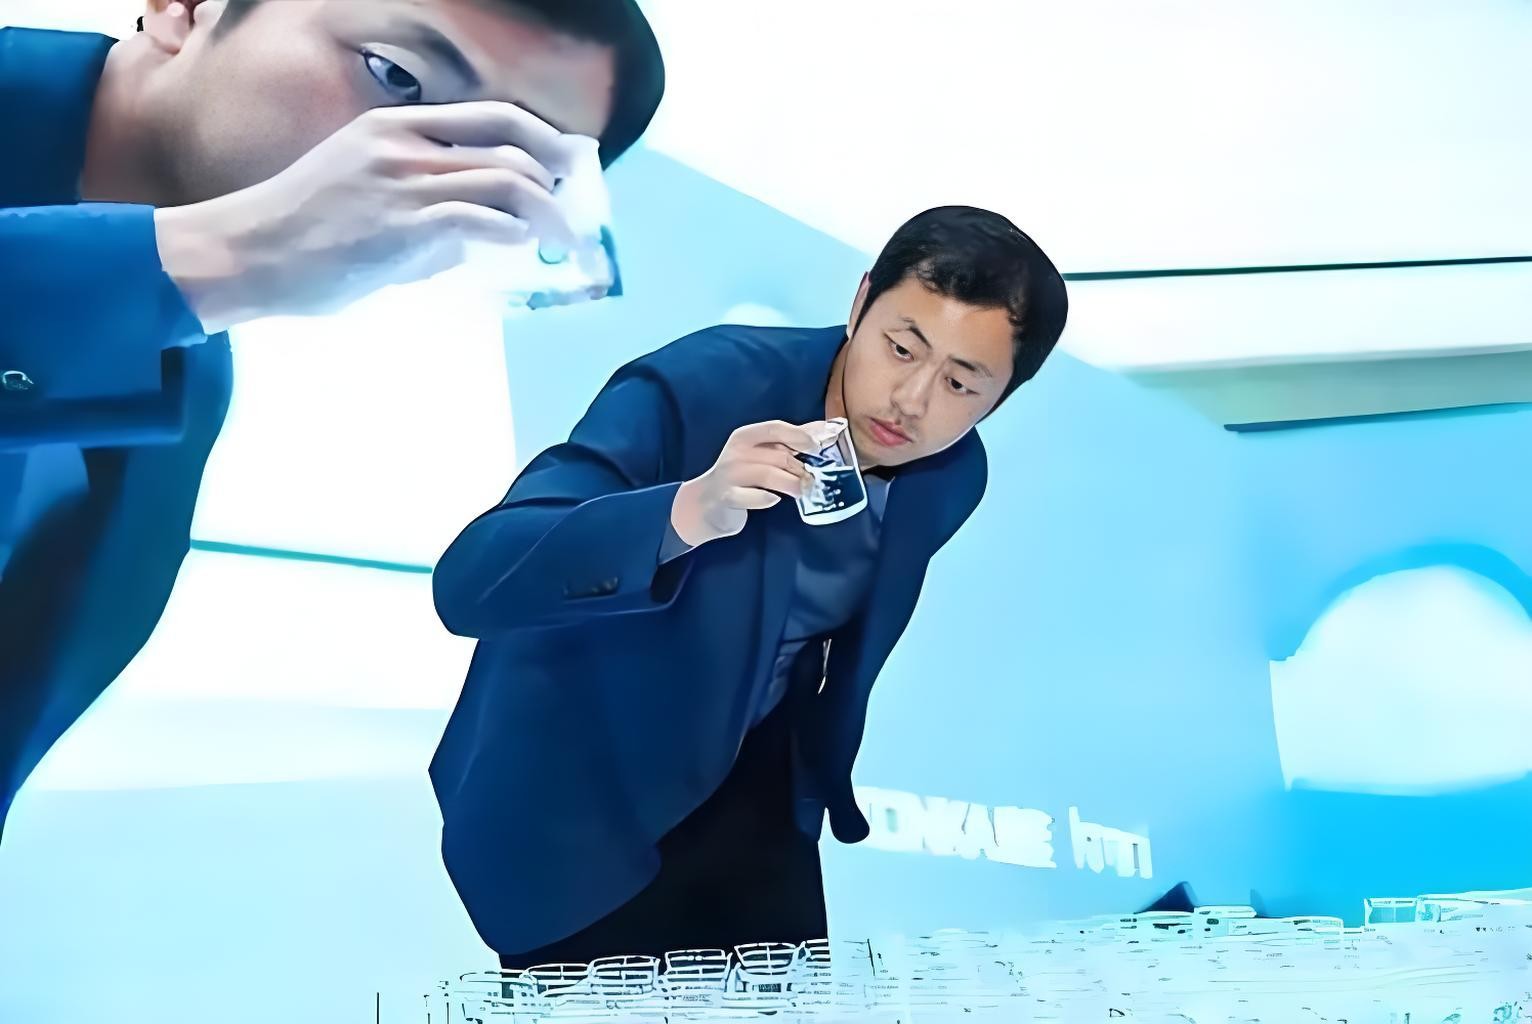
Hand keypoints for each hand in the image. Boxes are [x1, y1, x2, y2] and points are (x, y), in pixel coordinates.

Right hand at [155, 101, 584, 331]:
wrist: (244, 254)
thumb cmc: (298, 237)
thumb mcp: (360, 196)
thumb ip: (418, 209)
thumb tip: (470, 240)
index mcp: (393, 128)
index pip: (490, 116)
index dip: (541, 138)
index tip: (567, 166)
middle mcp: (403, 144)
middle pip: (509, 141)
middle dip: (557, 177)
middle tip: (578, 211)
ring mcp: (403, 181)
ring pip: (504, 178)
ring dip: (548, 213)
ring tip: (566, 241)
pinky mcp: (401, 224)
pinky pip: (478, 217)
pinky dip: (512, 232)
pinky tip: (523, 248)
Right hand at [671, 420, 836, 546]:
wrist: (706, 502)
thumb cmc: (741, 476)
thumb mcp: (761, 453)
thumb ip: (791, 440)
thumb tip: (827, 428)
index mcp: (745, 437)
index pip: (776, 428)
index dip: (799, 435)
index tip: (818, 446)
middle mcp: (736, 452)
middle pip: (778, 455)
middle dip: (800, 468)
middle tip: (812, 480)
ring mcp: (729, 475)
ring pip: (768, 474)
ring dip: (791, 484)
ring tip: (801, 491)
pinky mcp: (726, 497)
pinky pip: (751, 497)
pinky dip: (765, 499)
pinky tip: (773, 500)